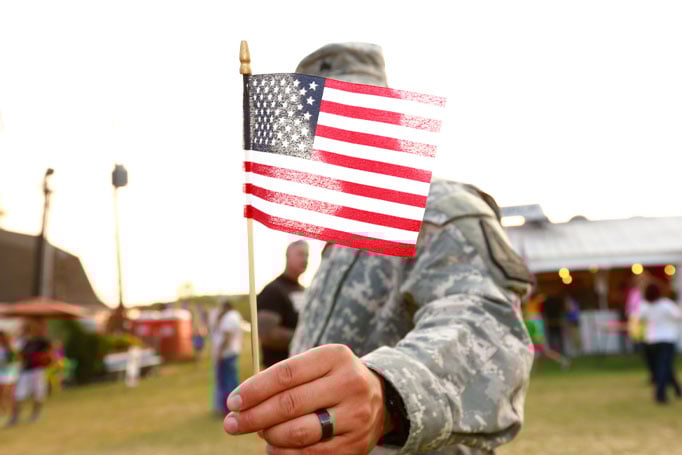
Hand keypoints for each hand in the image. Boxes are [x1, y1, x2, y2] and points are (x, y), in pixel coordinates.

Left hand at [223, 344, 386, 453]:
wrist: (379, 399)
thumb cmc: (332, 380)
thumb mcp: (316, 365)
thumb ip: (284, 378)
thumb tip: (243, 401)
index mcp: (335, 356)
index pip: (286, 374)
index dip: (255, 389)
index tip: (233, 401)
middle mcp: (349, 384)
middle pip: (290, 404)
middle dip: (254, 416)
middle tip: (232, 423)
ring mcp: (355, 416)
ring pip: (298, 433)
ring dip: (269, 436)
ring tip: (260, 432)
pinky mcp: (355, 445)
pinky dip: (285, 453)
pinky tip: (275, 446)